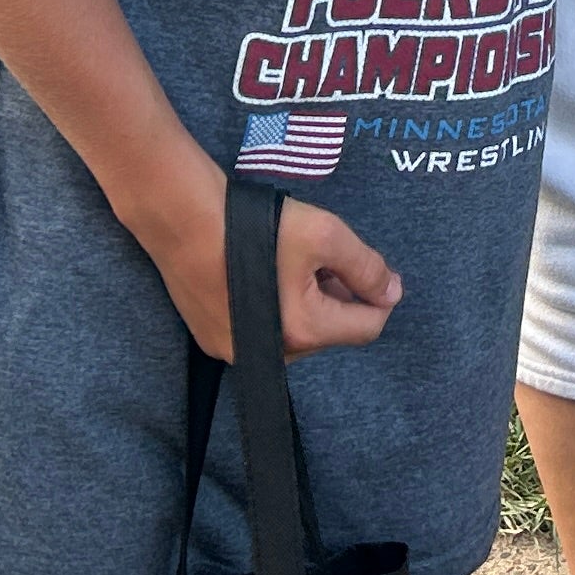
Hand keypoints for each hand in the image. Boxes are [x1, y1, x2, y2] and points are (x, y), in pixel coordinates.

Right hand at [153, 190, 403, 362]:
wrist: (181, 220)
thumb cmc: (254, 226)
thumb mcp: (326, 235)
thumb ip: (367, 267)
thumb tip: (393, 292)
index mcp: (306, 331)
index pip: (367, 327)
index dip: (380, 296)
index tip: (375, 269)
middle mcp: (274, 354)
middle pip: (331, 329)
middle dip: (338, 295)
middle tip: (324, 256)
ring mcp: (238, 352)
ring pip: (298, 331)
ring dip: (307, 301)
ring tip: (291, 261)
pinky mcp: (215, 341)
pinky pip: (264, 330)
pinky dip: (274, 307)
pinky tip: (262, 273)